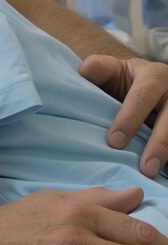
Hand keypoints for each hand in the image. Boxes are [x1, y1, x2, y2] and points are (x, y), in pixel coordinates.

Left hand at [80, 55, 167, 176]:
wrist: (150, 84)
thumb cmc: (125, 81)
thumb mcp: (114, 71)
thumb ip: (100, 70)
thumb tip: (85, 70)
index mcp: (154, 76)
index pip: (142, 97)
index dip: (129, 119)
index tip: (114, 141)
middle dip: (159, 144)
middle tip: (146, 168)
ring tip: (155, 174)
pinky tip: (164, 173)